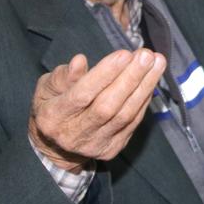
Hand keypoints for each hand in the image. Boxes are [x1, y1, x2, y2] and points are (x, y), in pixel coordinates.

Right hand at [28, 48, 166, 172]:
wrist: (56, 146)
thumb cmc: (52, 106)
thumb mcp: (46, 88)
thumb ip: (63, 76)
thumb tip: (80, 61)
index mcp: (53, 117)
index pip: (82, 95)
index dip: (105, 74)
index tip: (124, 54)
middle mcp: (73, 135)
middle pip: (108, 106)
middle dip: (131, 78)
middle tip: (147, 55)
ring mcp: (95, 145)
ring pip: (125, 115)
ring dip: (145, 87)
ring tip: (157, 62)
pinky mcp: (112, 149)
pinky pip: (133, 122)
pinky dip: (144, 99)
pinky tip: (151, 80)